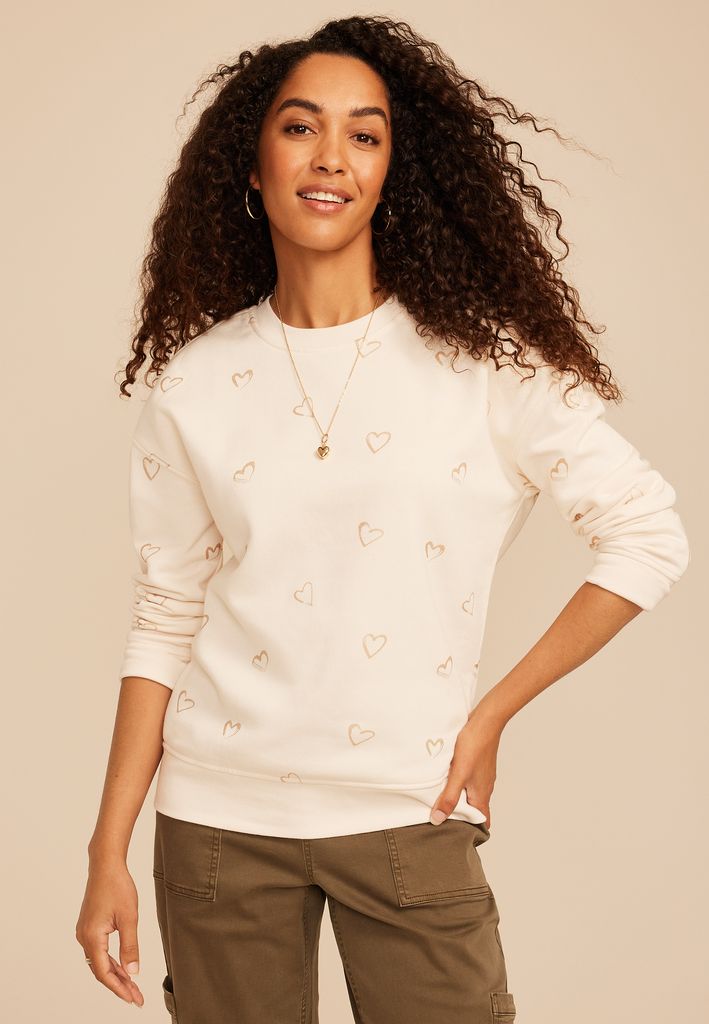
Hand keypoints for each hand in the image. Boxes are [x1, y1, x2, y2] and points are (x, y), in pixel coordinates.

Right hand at [75, 858, 144, 1005]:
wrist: (106, 865)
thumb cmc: (118, 886)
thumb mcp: (129, 918)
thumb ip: (130, 946)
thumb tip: (133, 972)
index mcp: (92, 937)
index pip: (104, 973)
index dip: (119, 988)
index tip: (133, 999)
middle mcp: (84, 937)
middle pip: (101, 970)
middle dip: (119, 985)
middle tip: (136, 998)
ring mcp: (85, 932)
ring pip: (100, 961)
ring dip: (116, 974)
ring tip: (133, 987)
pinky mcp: (89, 927)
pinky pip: (99, 951)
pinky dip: (112, 961)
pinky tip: (123, 968)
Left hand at [429, 711, 501, 827]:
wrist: (485, 721)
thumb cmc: (475, 747)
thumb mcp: (458, 775)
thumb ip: (448, 798)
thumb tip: (438, 820)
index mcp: (482, 795)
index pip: (482, 821)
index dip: (472, 830)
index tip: (456, 834)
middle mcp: (484, 787)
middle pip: (474, 808)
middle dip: (460, 814)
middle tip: (442, 816)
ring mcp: (482, 775)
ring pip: (470, 793)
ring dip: (458, 797)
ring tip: (440, 797)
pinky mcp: (477, 764)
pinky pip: (468, 780)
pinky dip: (458, 783)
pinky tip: (446, 776)